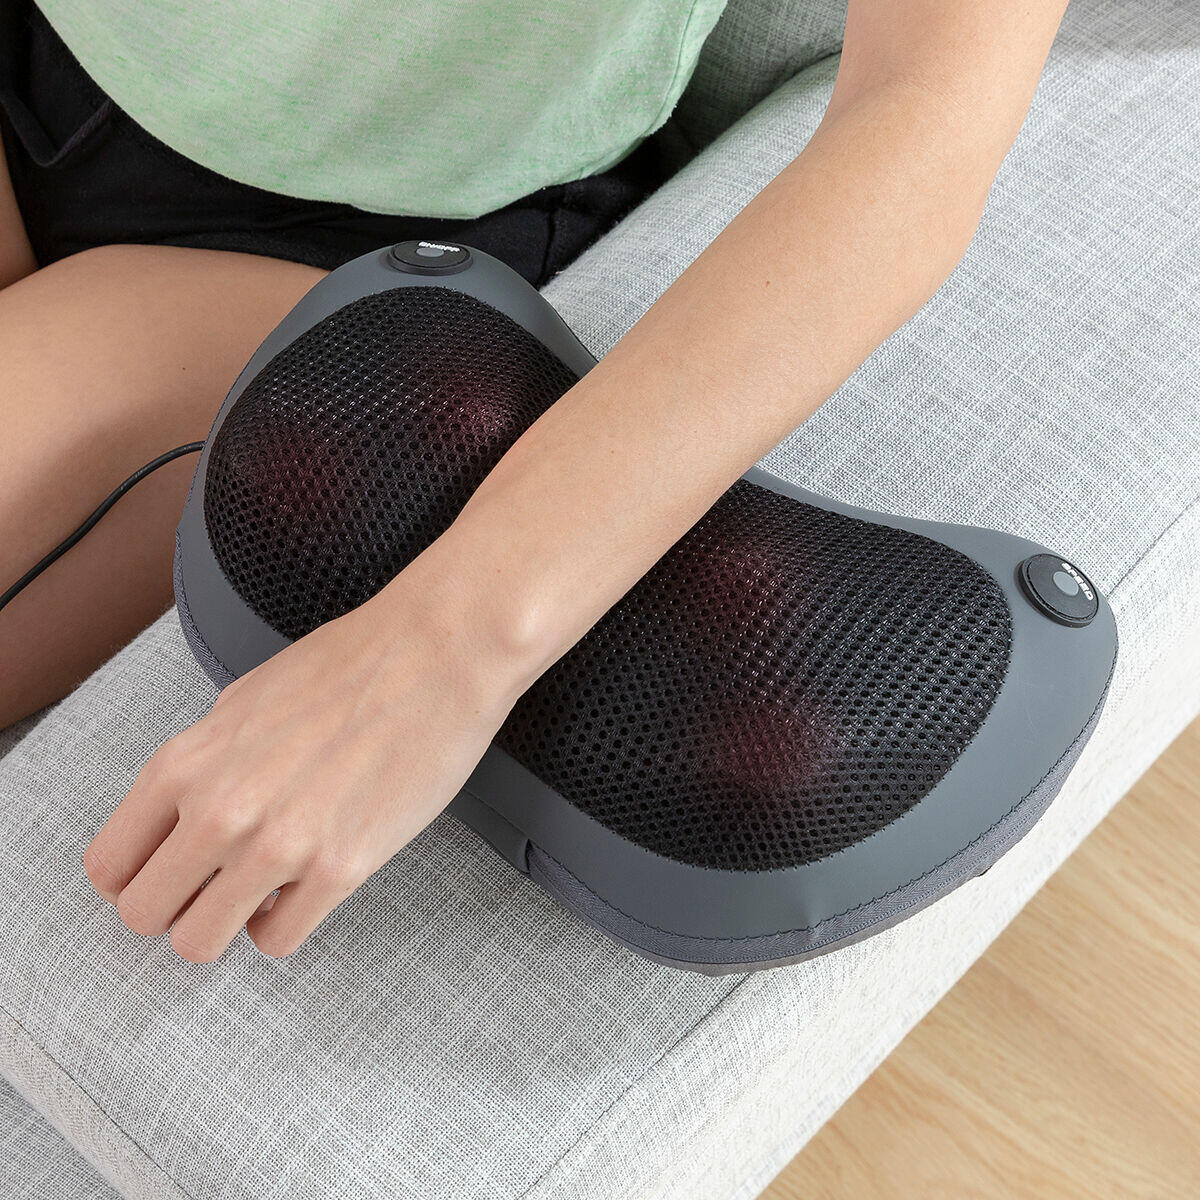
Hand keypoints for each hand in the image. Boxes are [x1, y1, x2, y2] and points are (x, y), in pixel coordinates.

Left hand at [83, 559, 527, 962]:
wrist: (435, 654)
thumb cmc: (350, 664)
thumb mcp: (244, 699)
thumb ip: (203, 762)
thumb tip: (187, 812)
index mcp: (186, 762)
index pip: (108, 865)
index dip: (136, 876)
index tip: (166, 874)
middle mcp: (220, 810)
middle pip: (144, 915)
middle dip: (176, 908)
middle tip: (213, 888)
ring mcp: (279, 845)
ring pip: (200, 944)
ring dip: (226, 925)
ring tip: (260, 893)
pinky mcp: (341, 869)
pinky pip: (279, 941)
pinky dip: (285, 924)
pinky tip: (305, 888)